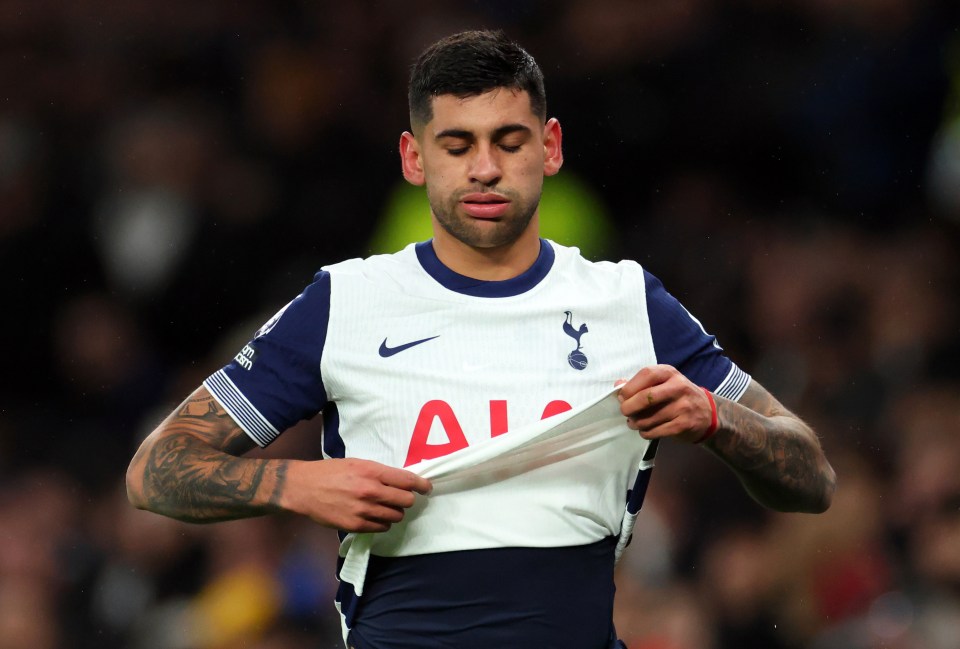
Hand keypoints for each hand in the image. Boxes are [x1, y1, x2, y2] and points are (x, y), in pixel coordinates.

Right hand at [283, 458, 432, 532]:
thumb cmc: (331, 472)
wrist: (304, 488)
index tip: (427, 488)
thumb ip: (379, 472)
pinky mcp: (356, 525)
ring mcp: (364, 510)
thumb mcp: (357, 464)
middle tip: (399, 497)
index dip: (422, 485)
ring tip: (384, 507)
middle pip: (406, 501)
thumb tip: (402, 481)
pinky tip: (374, 516)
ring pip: (396, 516)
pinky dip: (382, 523)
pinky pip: (382, 528)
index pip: (407, 480)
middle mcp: (370, 491)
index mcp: (372, 472)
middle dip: (406, 499)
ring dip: (394, 512)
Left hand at [616, 365, 715, 443]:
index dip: (630, 387)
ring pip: (649, 418)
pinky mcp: (685, 424)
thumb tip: (618, 385)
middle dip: (629, 407)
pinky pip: (656, 431)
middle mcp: (679, 387)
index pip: (647, 374)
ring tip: (634, 422)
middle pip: (646, 397)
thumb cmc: (678, 396)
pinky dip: (646, 433)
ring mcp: (683, 406)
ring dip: (636, 423)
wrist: (707, 413)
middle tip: (625, 412)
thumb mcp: (663, 383)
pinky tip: (645, 430)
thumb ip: (641, 383)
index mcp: (670, 373)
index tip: (622, 397)